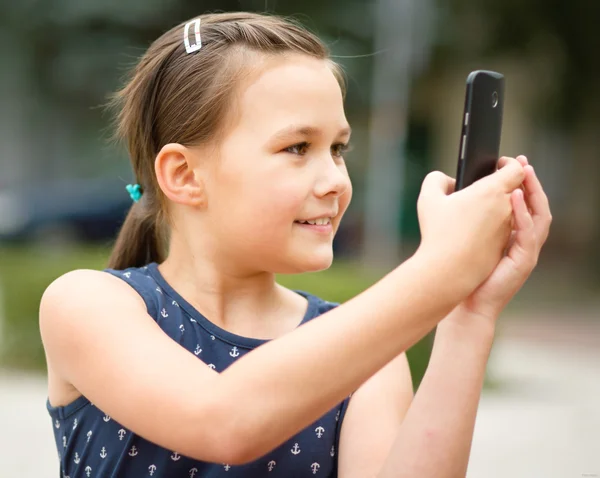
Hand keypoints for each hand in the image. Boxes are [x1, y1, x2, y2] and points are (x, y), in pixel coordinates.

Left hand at [452, 155, 551, 322]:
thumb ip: (473, 218)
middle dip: (530, 181)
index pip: (523, 202)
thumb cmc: (464, 271)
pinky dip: (523, 214)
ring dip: (532, 192)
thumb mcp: (471, 237)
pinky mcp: (524, 261)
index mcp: (512, 234)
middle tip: (521, 162)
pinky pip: (529, 234)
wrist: (466, 302)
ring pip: (540, 216)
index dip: (520, 182)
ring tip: (523, 173)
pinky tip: (514, 199)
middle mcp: (524, 241)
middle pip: (537, 204)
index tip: (510, 162)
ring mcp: (527, 251)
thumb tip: (458, 192)